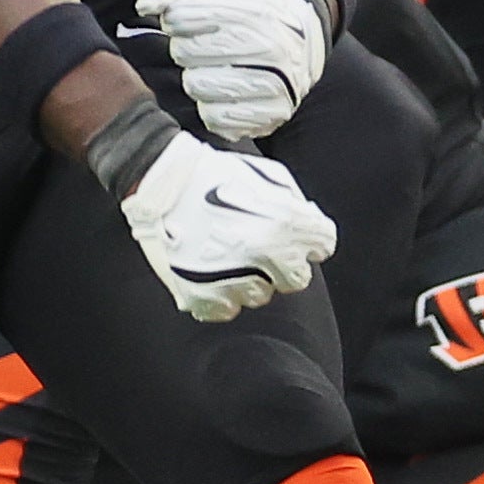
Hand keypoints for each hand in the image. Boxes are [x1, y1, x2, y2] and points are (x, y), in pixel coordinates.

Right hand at [106, 119, 334, 320]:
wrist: (160, 183)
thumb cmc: (215, 174)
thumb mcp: (268, 174)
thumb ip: (296, 202)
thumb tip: (311, 223)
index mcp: (285, 222)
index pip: (322, 245)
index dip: (309, 240)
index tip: (294, 237)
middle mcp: (264, 253)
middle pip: (296, 279)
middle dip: (282, 264)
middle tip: (257, 247)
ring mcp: (233, 277)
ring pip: (261, 296)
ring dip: (250, 280)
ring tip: (226, 254)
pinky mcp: (204, 296)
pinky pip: (227, 310)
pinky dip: (220, 295)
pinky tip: (209, 271)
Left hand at [138, 0, 327, 141]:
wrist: (290, 32)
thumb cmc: (237, 2)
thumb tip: (145, 7)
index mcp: (261, 12)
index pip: (196, 19)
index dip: (178, 19)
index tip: (177, 19)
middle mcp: (275, 49)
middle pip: (193, 54)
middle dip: (182, 48)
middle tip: (189, 45)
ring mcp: (278, 86)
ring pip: (201, 88)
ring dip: (191, 78)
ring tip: (202, 67)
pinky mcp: (271, 116)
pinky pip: (217, 119)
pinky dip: (206, 107)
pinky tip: (212, 92)